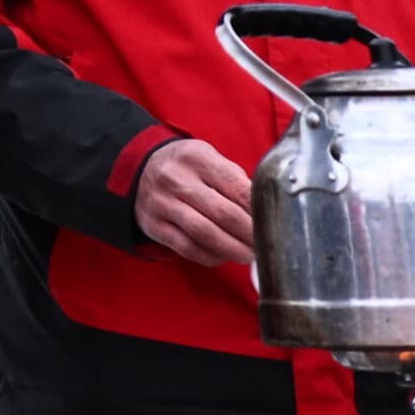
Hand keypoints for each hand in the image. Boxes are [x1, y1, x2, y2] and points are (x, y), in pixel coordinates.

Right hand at [134, 136, 258, 267]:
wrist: (141, 169)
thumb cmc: (188, 168)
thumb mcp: (210, 159)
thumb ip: (236, 181)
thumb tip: (265, 212)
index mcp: (197, 158)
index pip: (238, 189)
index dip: (258, 212)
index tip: (273, 225)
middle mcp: (176, 179)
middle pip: (224, 214)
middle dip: (250, 235)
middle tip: (266, 246)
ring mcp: (162, 203)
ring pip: (205, 234)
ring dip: (233, 250)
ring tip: (249, 255)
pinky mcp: (153, 225)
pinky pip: (187, 248)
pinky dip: (210, 256)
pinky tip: (224, 257)